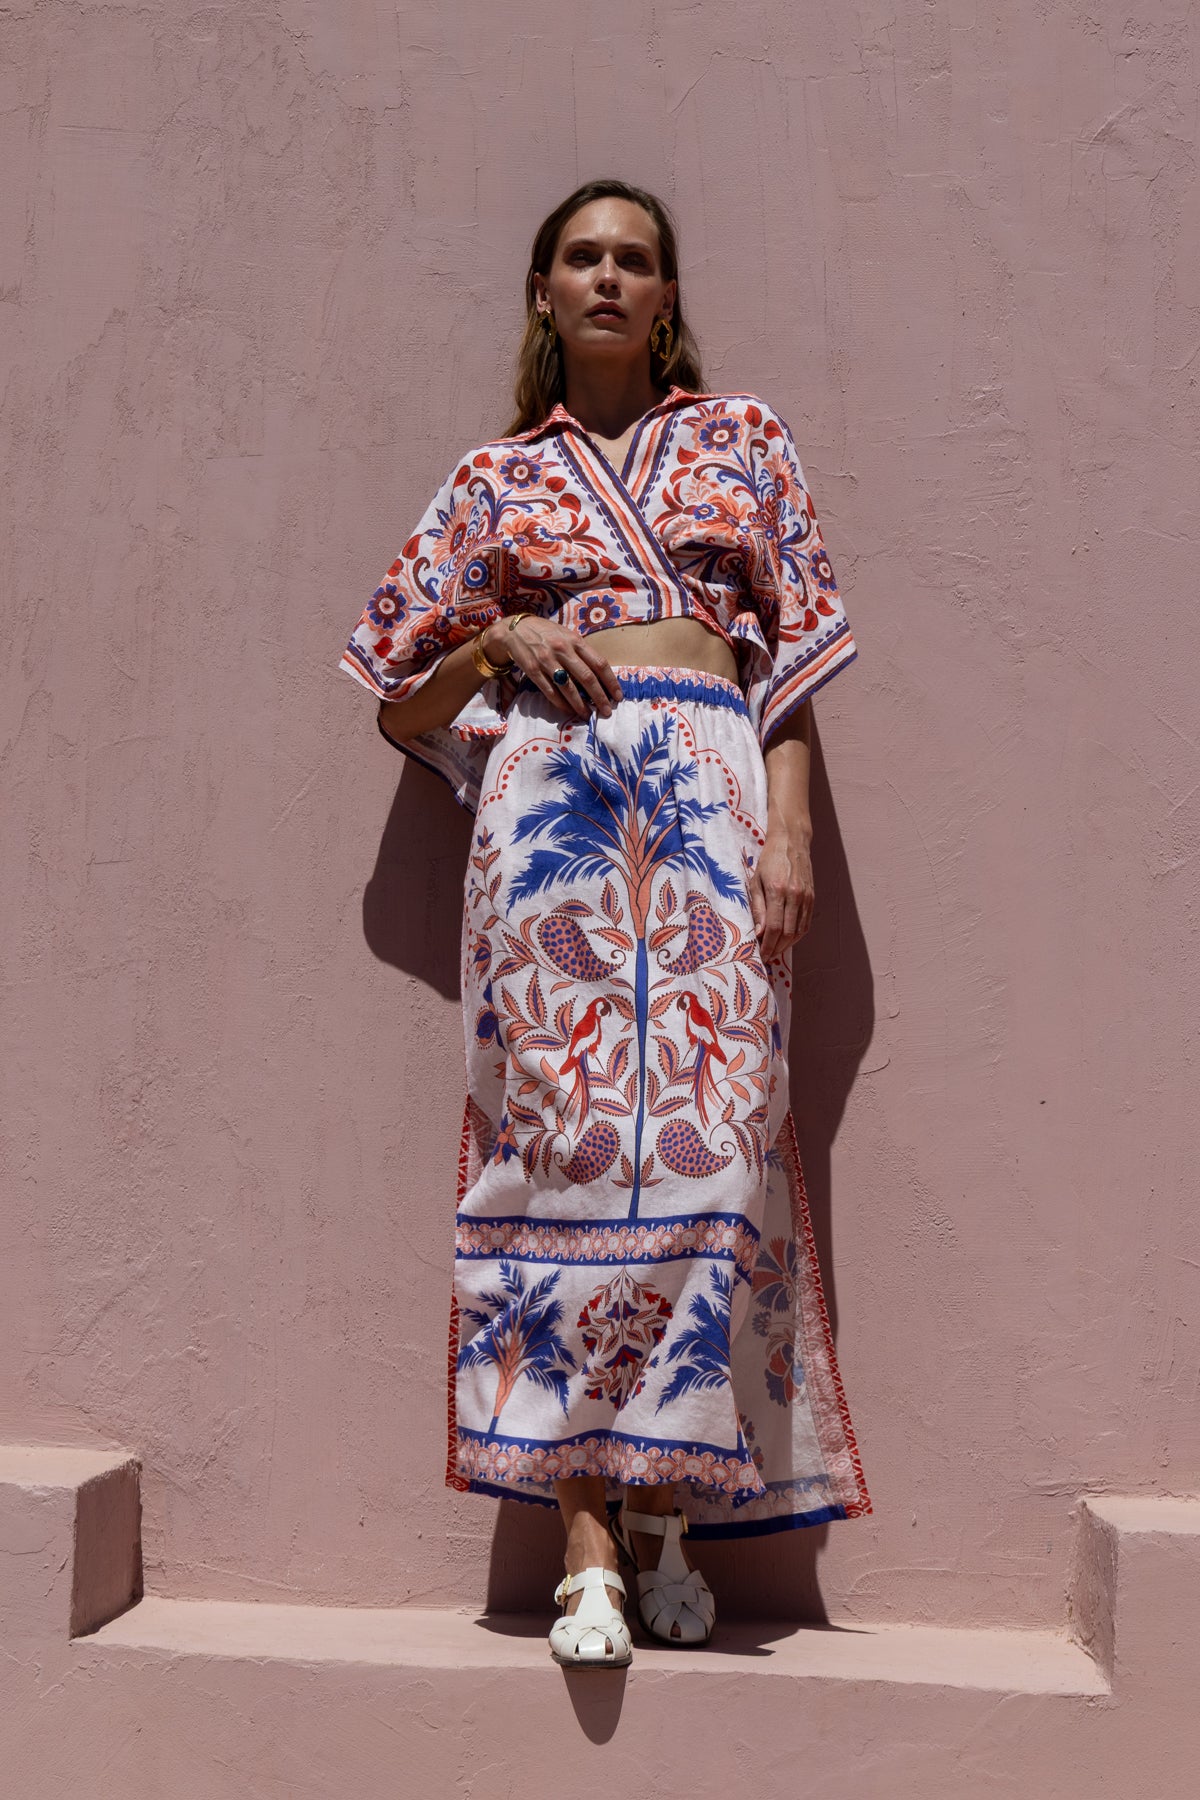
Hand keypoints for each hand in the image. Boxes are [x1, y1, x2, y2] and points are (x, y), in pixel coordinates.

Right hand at [481, 617, 622, 719]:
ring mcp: (547, 661)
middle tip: (607, 712)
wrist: (515, 630)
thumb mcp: (566, 635)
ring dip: (580, 705)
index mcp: (575, 640)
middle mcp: (563, 650)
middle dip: (600, 698)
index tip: (617, 696)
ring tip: (588, 715)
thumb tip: (599, 673)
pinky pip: (551, 692)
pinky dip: (561, 704)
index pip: (599, 663)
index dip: (611, 682)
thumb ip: (581, 651)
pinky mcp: (533, 671)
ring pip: (569, 689)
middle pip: (587, 678)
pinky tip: (569, 711)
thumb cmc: (546, 633)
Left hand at [747, 827, 813, 960]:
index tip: (761, 955)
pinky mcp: (812, 897)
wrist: (791, 842)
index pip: (775, 927)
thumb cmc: (769, 861)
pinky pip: (806, 923)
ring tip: (775, 951)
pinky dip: (797, 935)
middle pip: (788, 932)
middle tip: (767, 957)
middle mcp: (795, 895)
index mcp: (778, 890)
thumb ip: (758, 907)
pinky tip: (788, 940)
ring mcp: (806, 897)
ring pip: (799, 931)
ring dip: (787, 945)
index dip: (768, 945)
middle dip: (776, 948)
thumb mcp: (756, 881)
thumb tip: (759, 932)